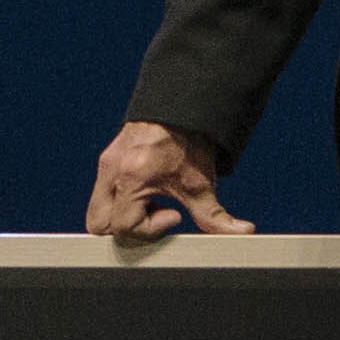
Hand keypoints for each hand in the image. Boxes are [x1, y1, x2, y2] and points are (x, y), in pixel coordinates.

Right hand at [83, 119, 245, 239]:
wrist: (183, 107)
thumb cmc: (190, 141)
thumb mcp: (202, 183)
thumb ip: (216, 216)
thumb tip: (242, 232)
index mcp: (133, 176)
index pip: (124, 227)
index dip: (150, 230)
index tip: (173, 216)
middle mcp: (113, 170)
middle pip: (99, 225)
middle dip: (127, 230)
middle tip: (155, 217)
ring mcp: (106, 164)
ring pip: (96, 211)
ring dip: (121, 217)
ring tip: (150, 206)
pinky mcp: (107, 160)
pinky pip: (102, 194)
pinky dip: (120, 202)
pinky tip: (145, 194)